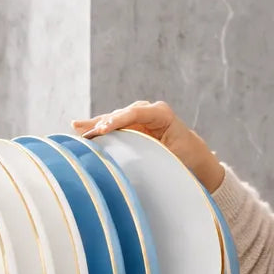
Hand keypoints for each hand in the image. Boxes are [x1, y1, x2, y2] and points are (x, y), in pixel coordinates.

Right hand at [71, 99, 224, 191]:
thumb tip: (132, 162)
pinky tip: (79, 126)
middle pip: (121, 115)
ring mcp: (141, 117)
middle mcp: (150, 111)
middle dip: (103, 123)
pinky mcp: (134, 126)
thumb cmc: (187, 159)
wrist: (196, 158)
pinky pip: (114, 126)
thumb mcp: (172, 158)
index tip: (102, 130)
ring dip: (96, 125)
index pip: (135, 113)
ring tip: (77, 128)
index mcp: (162, 115)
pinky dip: (99, 128)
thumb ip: (153, 154)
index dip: (117, 120)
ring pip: (114, 119)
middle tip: (86, 133)